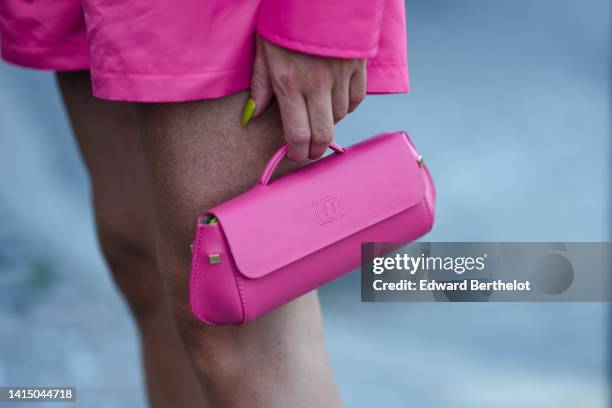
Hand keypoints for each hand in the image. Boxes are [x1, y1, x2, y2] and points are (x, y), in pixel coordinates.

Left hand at [243, 36, 365, 160]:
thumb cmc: (285, 18)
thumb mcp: (264, 50)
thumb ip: (260, 85)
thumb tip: (252, 115)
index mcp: (290, 83)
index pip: (296, 134)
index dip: (296, 152)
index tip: (293, 154)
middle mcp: (317, 85)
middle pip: (322, 134)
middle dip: (314, 150)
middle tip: (308, 150)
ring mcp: (340, 77)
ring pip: (340, 117)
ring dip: (328, 123)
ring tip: (318, 117)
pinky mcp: (357, 67)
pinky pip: (356, 99)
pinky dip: (346, 106)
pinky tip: (336, 103)